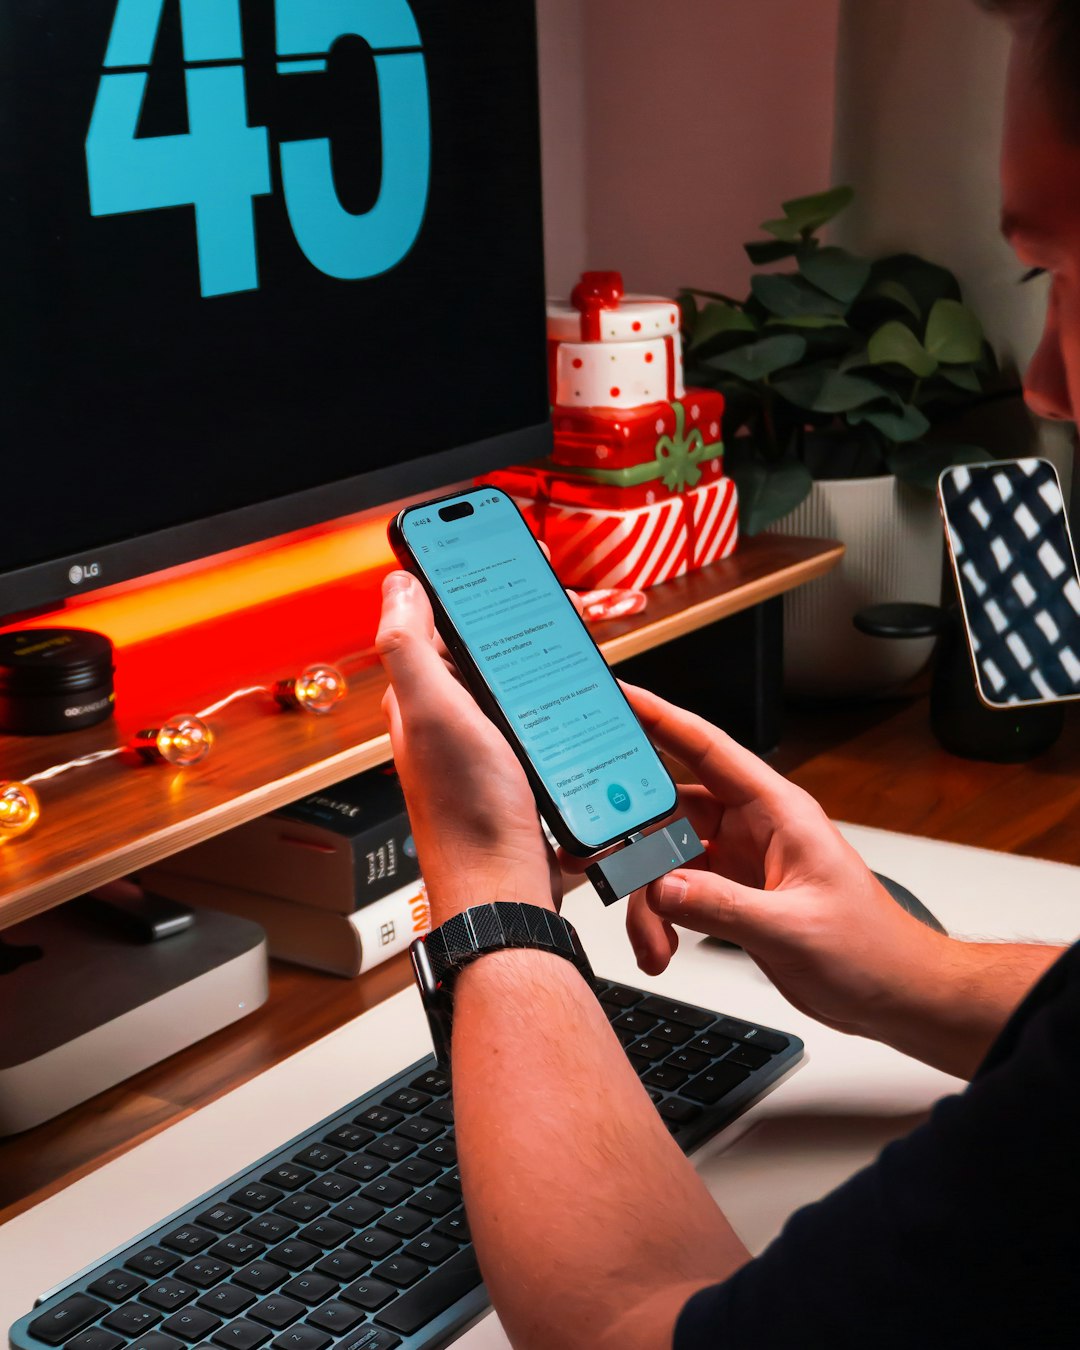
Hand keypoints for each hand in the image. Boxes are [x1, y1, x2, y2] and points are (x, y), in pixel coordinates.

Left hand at [376, 571, 558, 924]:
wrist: (504, 886)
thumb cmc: (469, 813)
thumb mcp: (434, 714)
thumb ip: (409, 647)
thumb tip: (398, 585)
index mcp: (419, 694)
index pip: (434, 617)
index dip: (463, 578)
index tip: (498, 549)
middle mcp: (443, 714)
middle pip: (478, 640)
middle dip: (517, 607)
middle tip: (555, 585)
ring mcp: (477, 738)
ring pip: (508, 672)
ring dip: (539, 643)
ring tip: (576, 620)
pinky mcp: (509, 760)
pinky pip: (529, 707)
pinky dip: (552, 686)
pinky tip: (574, 683)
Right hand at [622, 684, 951, 1043]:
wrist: (895, 994)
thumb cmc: (871, 949)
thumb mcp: (794, 929)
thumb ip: (723, 907)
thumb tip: (663, 888)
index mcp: (777, 811)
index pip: (707, 748)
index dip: (658, 717)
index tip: (615, 696)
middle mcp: (751, 827)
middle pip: (669, 813)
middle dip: (632, 844)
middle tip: (591, 858)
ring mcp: (737, 860)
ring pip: (663, 859)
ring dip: (647, 901)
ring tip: (653, 944)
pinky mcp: (729, 893)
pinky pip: (673, 891)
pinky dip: (659, 919)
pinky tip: (661, 948)